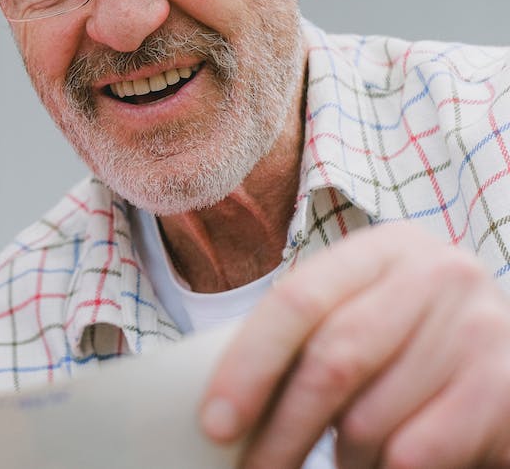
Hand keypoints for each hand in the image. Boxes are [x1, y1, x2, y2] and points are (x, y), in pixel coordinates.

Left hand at [199, 222, 509, 467]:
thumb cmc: (407, 350)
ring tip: (342, 458)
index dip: (249, 365)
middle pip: (332, 360)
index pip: (297, 301)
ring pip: (372, 417)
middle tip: (252, 467)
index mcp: (383, 248)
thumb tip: (221, 407)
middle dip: (281, 427)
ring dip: (343, 455)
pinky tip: (380, 466)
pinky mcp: (507, 383)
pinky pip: (417, 451)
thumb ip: (302, 341)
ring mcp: (480, 326)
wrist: (503, 367)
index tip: (215, 422)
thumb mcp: (356, 321)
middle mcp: (437, 273)